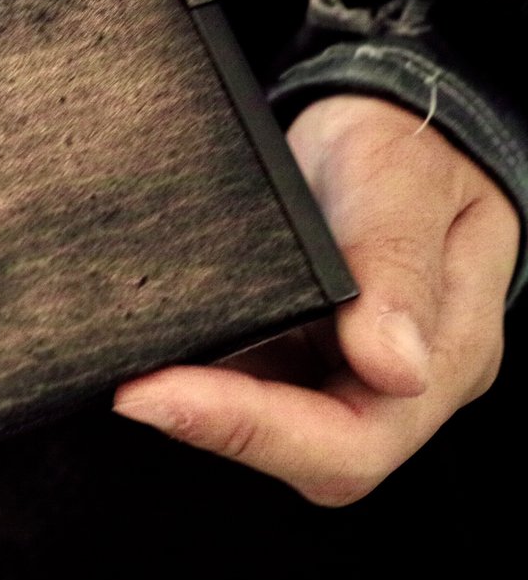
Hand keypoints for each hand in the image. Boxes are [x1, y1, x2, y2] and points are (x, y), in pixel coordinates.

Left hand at [113, 95, 519, 505]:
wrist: (386, 124)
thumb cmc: (408, 147)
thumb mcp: (403, 178)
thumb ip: (396, 262)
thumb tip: (395, 367)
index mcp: (449, 355)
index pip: (355, 441)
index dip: (253, 429)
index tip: (159, 394)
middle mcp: (394, 383)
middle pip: (307, 455)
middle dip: (214, 426)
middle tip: (130, 390)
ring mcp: (342, 375)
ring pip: (268, 430)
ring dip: (199, 409)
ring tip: (130, 374)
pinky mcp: (297, 358)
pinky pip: (246, 389)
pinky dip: (197, 378)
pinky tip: (153, 352)